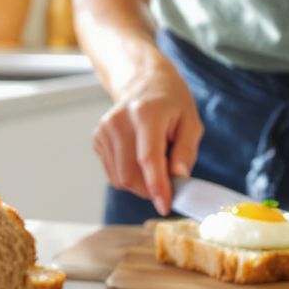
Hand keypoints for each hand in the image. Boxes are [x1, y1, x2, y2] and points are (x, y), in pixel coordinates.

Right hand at [92, 61, 202, 214]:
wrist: (143, 82)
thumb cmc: (171, 104)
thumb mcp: (190, 122)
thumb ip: (186, 152)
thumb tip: (178, 178)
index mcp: (146, 113)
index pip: (148, 158)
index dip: (157, 186)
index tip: (165, 206)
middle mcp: (119, 121)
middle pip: (129, 175)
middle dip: (150, 189)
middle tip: (168, 182)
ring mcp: (104, 130)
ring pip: (119, 179)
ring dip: (140, 183)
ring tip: (154, 162)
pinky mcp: (97, 139)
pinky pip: (113, 173)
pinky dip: (129, 175)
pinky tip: (139, 157)